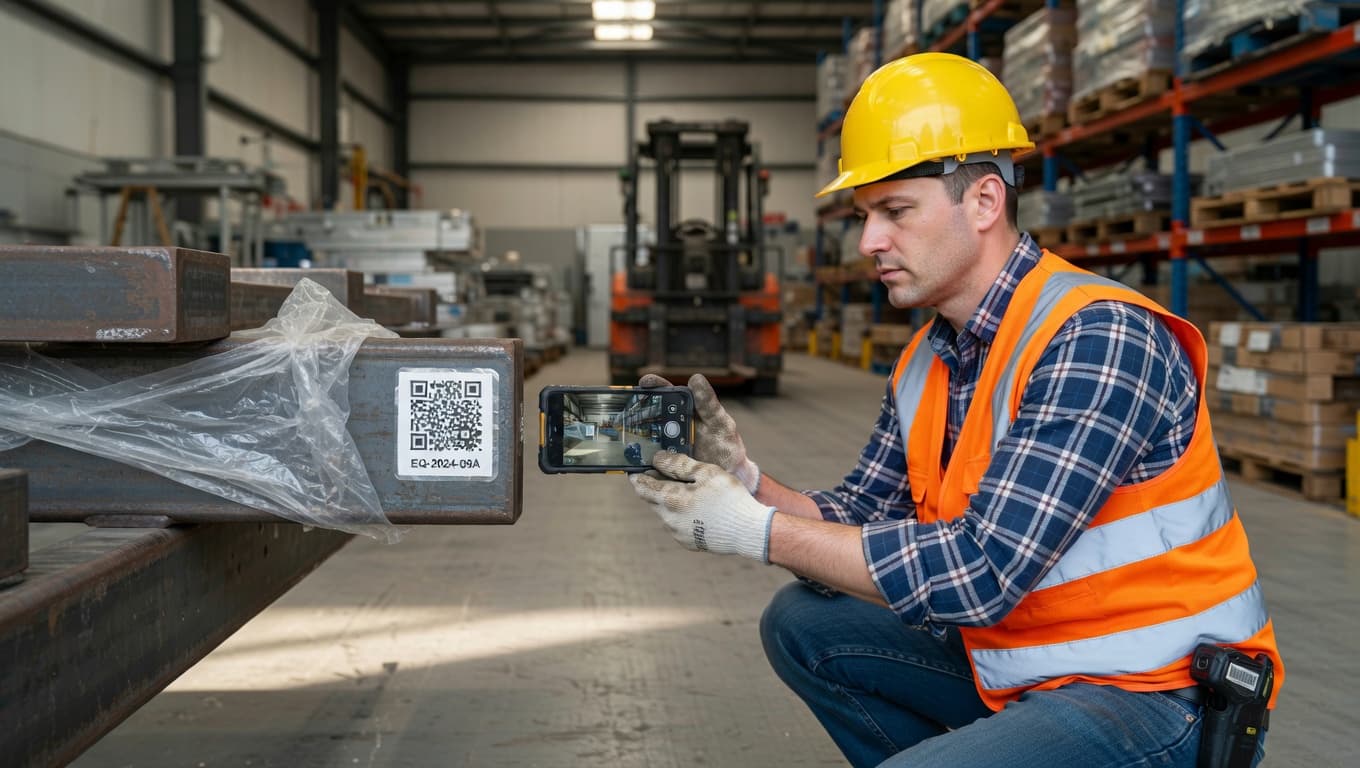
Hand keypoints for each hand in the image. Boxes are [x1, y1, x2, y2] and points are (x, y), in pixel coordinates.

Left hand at [630, 451, 774, 561]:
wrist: (749, 531)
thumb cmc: (729, 498)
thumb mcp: (706, 472)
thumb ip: (678, 464)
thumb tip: (658, 458)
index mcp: (670, 500)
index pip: (641, 487)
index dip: (637, 475)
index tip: (636, 468)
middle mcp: (668, 520)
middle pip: (652, 500)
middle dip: (655, 486)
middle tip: (665, 473)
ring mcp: (677, 534)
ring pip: (665, 513)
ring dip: (670, 501)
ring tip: (688, 490)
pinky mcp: (688, 543)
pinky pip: (677, 525)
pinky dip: (681, 515)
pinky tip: (698, 508)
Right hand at [639, 373, 759, 492]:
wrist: (729, 476)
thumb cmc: (725, 446)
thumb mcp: (720, 424)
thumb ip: (708, 404)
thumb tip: (696, 378)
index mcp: (682, 411)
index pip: (664, 393)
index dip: (653, 386)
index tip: (645, 381)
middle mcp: (668, 427)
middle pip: (646, 416)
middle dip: (634, 412)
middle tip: (628, 410)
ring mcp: (663, 447)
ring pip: (642, 439)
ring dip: (633, 439)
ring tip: (626, 438)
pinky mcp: (660, 467)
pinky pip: (645, 464)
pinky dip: (637, 465)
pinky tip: (632, 465)